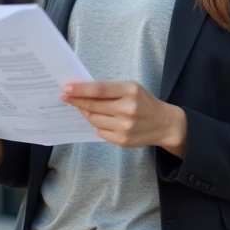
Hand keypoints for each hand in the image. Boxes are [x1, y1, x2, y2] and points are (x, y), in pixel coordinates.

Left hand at [61, 81, 186, 154]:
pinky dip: (98, 125)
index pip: (99, 90)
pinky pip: (100, 131)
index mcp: (130, 91)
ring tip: (85, 108)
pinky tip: (103, 120)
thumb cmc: (144, 102)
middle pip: (93, 106)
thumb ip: (109, 89)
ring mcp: (124, 127)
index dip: (80, 90)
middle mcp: (127, 109)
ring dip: (86, 113)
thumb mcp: (131, 88)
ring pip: (94, 120)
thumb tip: (81, 91)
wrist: (164, 124)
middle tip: (65, 97)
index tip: (66, 88)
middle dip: (76, 101)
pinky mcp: (122, 141)